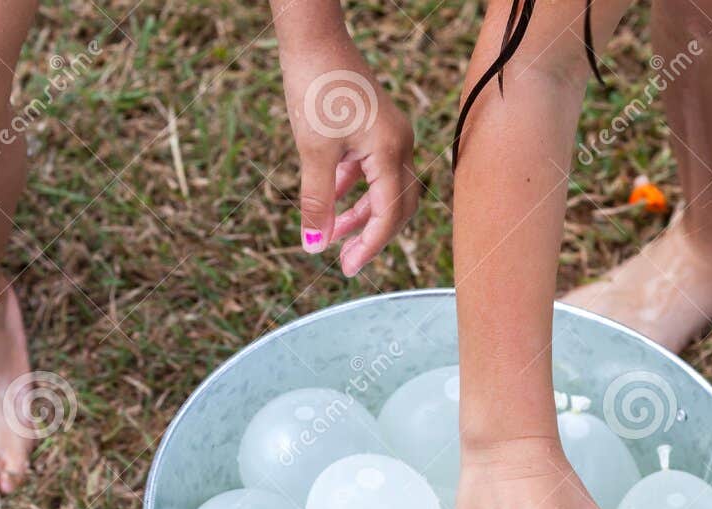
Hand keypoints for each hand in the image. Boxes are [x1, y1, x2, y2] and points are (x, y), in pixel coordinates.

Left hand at [280, 45, 417, 275]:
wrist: (313, 37)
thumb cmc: (315, 86)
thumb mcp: (312, 151)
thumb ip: (316, 202)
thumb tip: (313, 246)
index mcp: (389, 151)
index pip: (389, 214)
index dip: (369, 245)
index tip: (347, 268)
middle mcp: (399, 144)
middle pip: (397, 206)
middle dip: (372, 235)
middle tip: (345, 260)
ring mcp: (390, 135)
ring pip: (385, 189)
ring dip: (360, 214)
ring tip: (332, 235)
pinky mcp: (377, 127)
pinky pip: (374, 170)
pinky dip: (355, 189)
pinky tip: (332, 198)